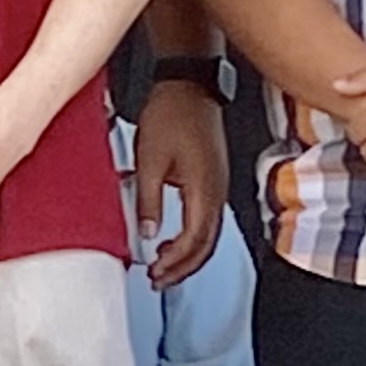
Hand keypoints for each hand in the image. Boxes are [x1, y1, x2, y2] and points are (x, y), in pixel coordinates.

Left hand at [133, 77, 228, 286]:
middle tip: (159, 280)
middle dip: (183, 268)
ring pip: (208, 234)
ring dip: (187, 254)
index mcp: (204, 189)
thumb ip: (148, 201)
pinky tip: (172, 237)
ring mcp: (218, 185)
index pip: (195, 241)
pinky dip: (190, 236)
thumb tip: (148, 234)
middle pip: (206, 245)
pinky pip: (205, 217)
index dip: (176, 262)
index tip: (155, 272)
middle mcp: (217, 191)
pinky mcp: (212, 179)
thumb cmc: (172, 114)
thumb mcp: (149, 160)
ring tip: (164, 266)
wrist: (188, 86)